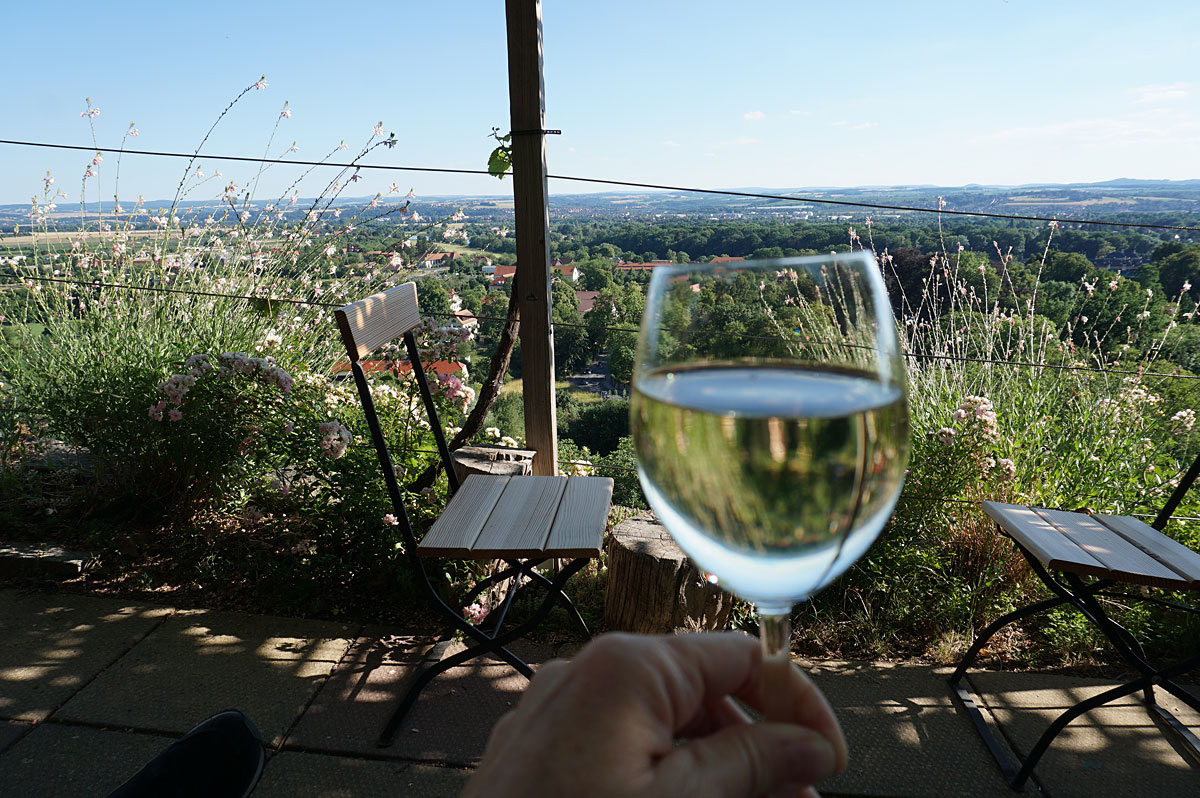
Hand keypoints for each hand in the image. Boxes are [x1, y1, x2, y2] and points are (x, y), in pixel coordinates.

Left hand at [464, 632, 846, 797]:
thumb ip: (753, 763)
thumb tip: (812, 743)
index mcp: (628, 667)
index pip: (740, 656)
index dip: (797, 703)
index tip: (831, 759)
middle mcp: (590, 674)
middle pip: (705, 694)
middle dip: (761, 747)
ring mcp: (563, 713)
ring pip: (667, 727)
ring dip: (721, 769)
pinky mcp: (547, 752)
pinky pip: (626, 751)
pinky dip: (671, 779)